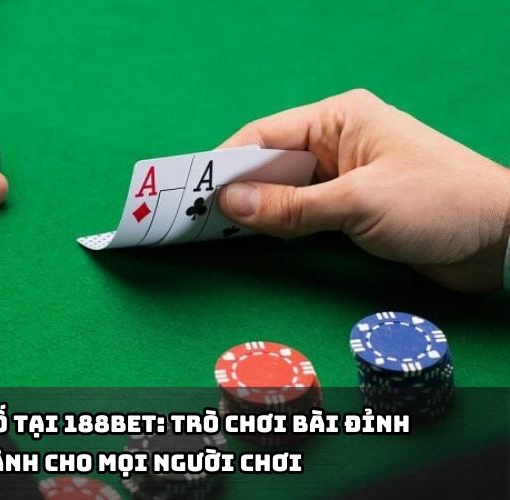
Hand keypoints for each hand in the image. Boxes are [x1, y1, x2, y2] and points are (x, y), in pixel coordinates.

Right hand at [218, 89, 509, 291]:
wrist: (503, 241)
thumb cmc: (439, 204)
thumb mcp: (358, 203)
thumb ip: (291, 207)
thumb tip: (230, 204)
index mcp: (340, 119)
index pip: (266, 136)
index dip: (226, 164)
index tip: (192, 193)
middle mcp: (338, 143)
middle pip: (271, 164)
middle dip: (237, 189)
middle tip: (197, 218)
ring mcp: (344, 176)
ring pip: (284, 190)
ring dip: (256, 210)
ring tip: (215, 231)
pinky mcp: (352, 208)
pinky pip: (302, 212)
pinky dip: (279, 225)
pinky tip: (255, 238)